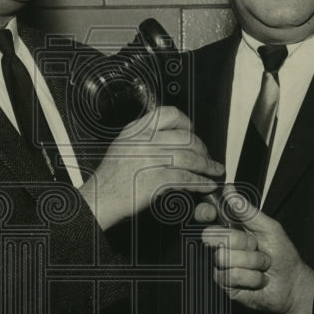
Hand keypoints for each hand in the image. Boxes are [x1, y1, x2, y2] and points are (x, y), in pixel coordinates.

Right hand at [79, 106, 223, 230]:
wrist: (99, 199)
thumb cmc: (110, 179)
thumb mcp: (123, 147)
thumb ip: (144, 139)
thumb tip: (171, 140)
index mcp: (136, 130)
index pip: (169, 114)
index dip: (187, 123)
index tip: (193, 133)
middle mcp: (143, 141)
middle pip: (185, 137)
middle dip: (202, 148)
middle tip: (207, 156)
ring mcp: (149, 159)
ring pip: (189, 157)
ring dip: (206, 166)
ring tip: (214, 171)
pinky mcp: (155, 180)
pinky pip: (186, 178)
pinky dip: (200, 182)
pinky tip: (206, 185)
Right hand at [196, 188, 313, 313]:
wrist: (291, 282)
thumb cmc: (282, 254)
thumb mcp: (268, 227)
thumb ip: (247, 210)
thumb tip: (229, 190)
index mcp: (230, 228)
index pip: (205, 216)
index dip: (204, 212)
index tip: (211, 212)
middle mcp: (221, 246)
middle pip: (212, 236)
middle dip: (242, 242)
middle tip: (256, 247)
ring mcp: (221, 266)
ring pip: (224, 258)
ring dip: (252, 262)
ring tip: (260, 266)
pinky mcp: (224, 285)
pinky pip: (231, 277)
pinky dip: (252, 278)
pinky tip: (257, 279)